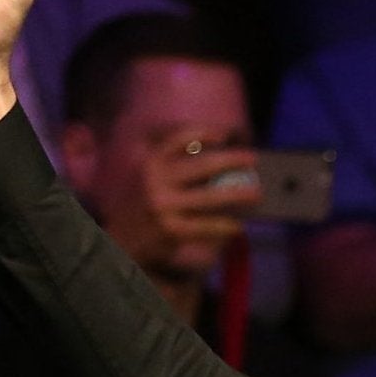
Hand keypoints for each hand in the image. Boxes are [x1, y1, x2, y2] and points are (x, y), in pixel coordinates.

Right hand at [126, 131, 261, 274]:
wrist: (119, 243)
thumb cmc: (141, 208)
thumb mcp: (147, 178)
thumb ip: (170, 166)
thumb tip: (212, 158)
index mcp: (151, 163)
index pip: (179, 139)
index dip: (203, 133)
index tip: (224, 134)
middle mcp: (156, 180)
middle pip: (203, 165)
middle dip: (232, 159)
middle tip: (253, 158)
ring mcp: (164, 206)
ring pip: (210, 197)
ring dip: (238, 194)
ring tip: (256, 193)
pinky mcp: (172, 230)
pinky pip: (206, 226)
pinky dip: (225, 226)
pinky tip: (237, 226)